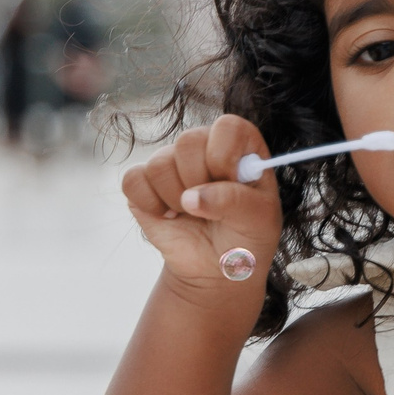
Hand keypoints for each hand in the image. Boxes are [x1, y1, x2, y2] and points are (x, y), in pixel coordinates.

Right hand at [121, 115, 282, 314]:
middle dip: (199, 182)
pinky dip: (150, 205)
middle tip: (211, 206)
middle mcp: (204, 145)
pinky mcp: (144, 182)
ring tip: (191, 213)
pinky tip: (168, 216)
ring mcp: (172, 162)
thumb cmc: (246, 237)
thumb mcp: (259, 222)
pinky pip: (133, 180)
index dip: (224, 156)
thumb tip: (191, 197)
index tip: (228, 183)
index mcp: (240, 145)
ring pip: (160, 164)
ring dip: (176, 199)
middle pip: (188, 141)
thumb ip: (234, 202)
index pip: (227, 126)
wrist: (216, 268)